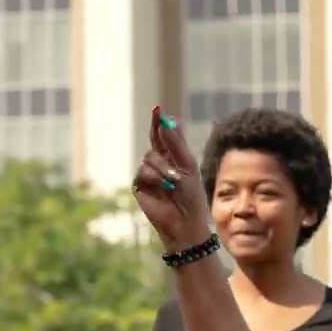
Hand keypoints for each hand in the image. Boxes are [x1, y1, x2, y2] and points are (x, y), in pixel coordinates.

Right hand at [132, 106, 211, 251]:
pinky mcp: (139, 185)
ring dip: (163, 169)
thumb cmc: (191, 197)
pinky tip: (164, 188)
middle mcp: (158, 163)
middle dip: (165, 149)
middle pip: (154, 144)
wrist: (185, 221)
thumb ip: (177, 145)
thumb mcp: (188, 168)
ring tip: (173, 183)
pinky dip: (155, 178)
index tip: (157, 109)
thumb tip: (169, 121)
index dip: (158, 122)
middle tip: (175, 162)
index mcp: (172, 157)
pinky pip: (143, 171)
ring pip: (149, 157)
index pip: (162, 135)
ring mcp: (148, 174)